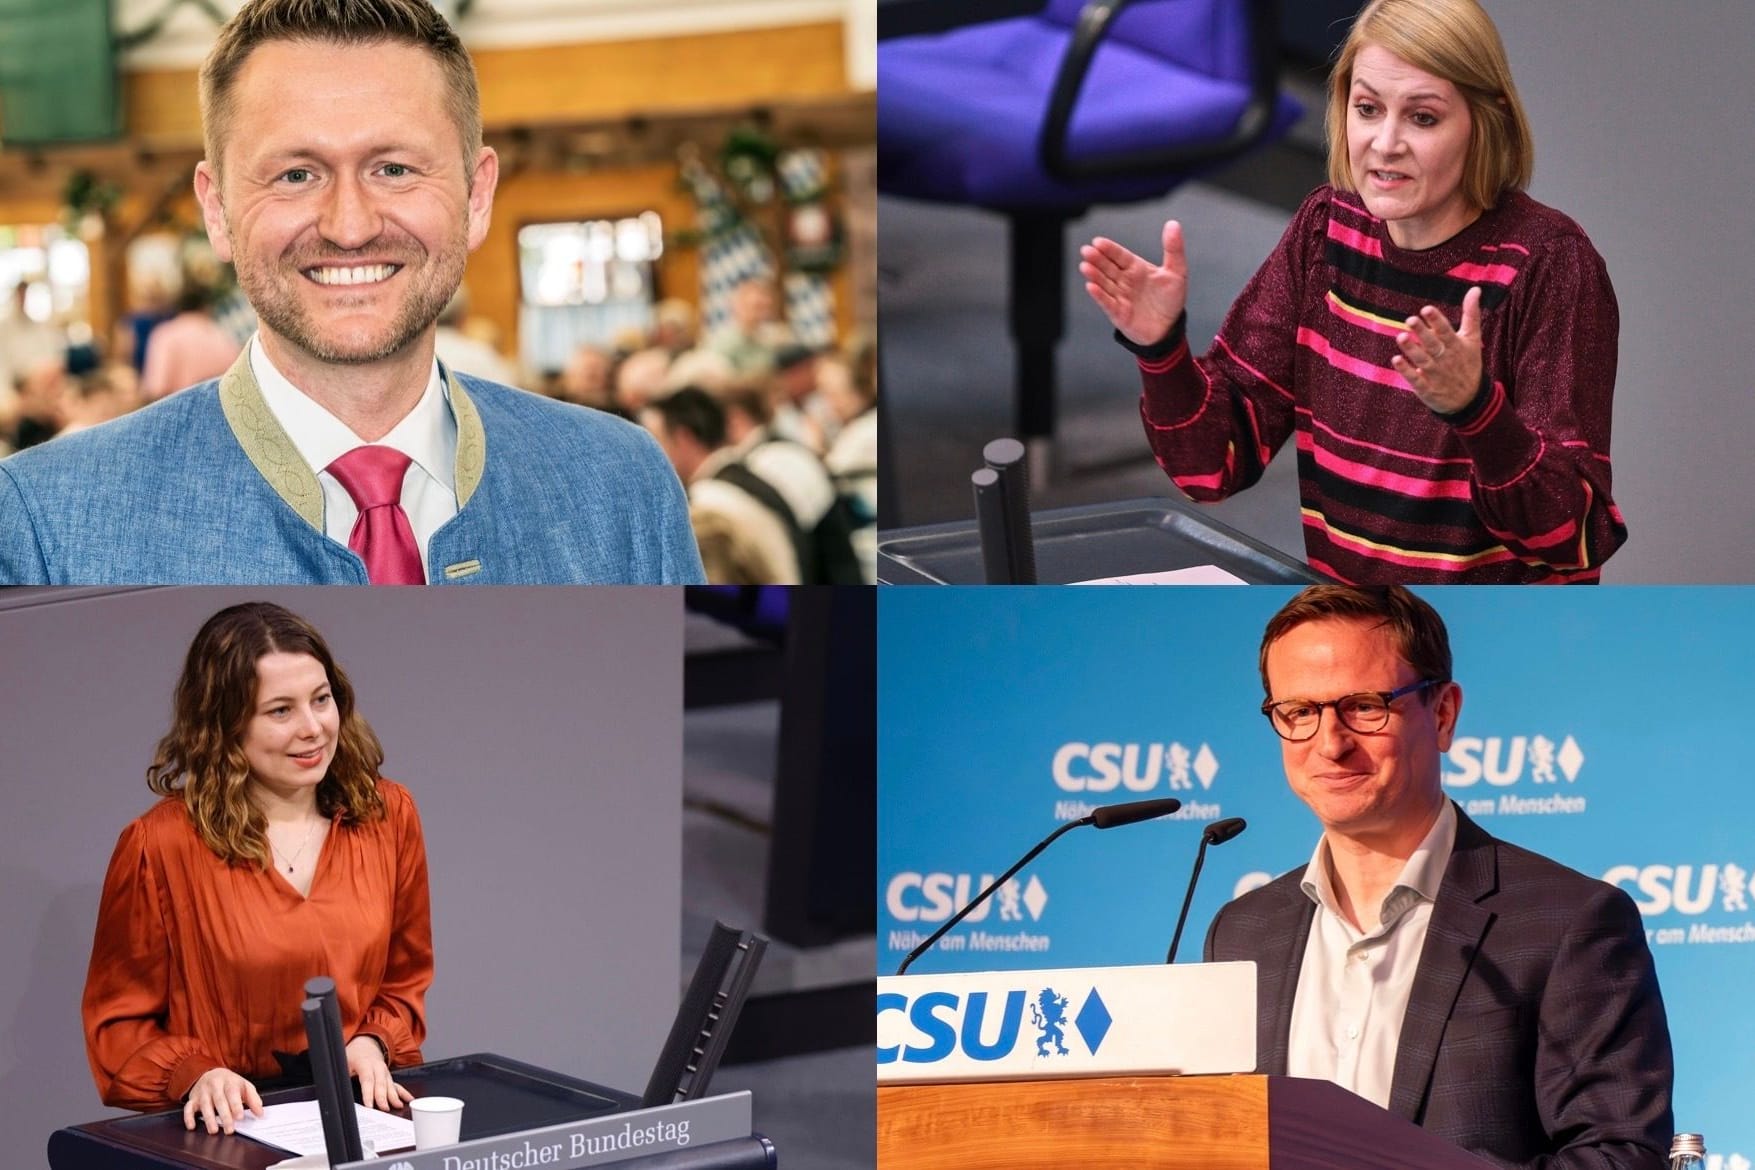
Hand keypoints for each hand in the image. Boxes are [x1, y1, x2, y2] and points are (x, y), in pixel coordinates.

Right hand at [183, 1067, 263, 1134]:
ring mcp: (203, 1092)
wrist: (210, 1073)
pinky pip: (188, 1108)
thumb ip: (253, 1099)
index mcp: (229, 1082)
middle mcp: (215, 1086)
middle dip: (224, 1116)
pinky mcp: (192, 1099)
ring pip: (205, 1105)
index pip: (233, 1093)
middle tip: (229, 1129)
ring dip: (209, 1119)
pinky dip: (188, 1117)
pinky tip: (192, 1126)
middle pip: (219, 1101)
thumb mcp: (244, 1086)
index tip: (240, 1117)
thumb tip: (260, 1113)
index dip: (236, 1105)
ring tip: (214, 1130)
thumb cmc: (230, 1083)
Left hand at [347, 1035, 413, 1111]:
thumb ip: (343, 1076)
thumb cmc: (353, 1055)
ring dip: (394, 1096)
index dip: (368, 1093)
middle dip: (383, 1097)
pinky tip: (408, 1099)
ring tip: (398, 1106)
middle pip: (381, 1083)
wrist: (365, 1044)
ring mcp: (384, 1071)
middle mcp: (377, 1067)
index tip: (369, 1105)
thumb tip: (337, 1091)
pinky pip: (396, 1084)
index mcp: (365, 1063)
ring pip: (390, 1084)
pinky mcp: (388, 1076)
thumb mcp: (344, 1063)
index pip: (367, 1080)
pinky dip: (403, 1092)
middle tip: (384, 1109)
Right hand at [1079, 220, 1189, 346]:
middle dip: (1097, 259)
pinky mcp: (1118, 313)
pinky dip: (1099, 295)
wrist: (1168, 329)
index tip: (1098, 241)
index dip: (1109, 249)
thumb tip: (1173, 223)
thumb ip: (1173, 248)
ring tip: (1085, 266)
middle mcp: (1124, 281)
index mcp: (1136, 268)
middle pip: (1107, 267)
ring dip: (1094, 275)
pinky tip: (1091, 286)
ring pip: (1104, 283)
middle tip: (1086, 250)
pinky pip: (1107, 302)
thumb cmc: (1171, 300)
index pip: (1119, 256)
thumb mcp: (1177, 271)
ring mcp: (1119, 297)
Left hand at [1393, 286, 1484, 413]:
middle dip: (1422, 332)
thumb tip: (1475, 288)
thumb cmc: (1468, 362)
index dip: (1436, 320)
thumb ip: (1471, 314)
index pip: (1446, 331)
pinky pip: (1415, 379)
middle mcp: (1445, 359)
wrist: (1470, 399)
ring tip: (1400, 337)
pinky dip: (1406, 371)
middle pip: (1432, 344)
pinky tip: (1395, 360)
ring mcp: (1435, 374)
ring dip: (1411, 349)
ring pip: (1422, 360)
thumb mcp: (1472, 338)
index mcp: (1456, 345)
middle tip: (1410, 320)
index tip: (1426, 309)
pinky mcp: (1427, 388)